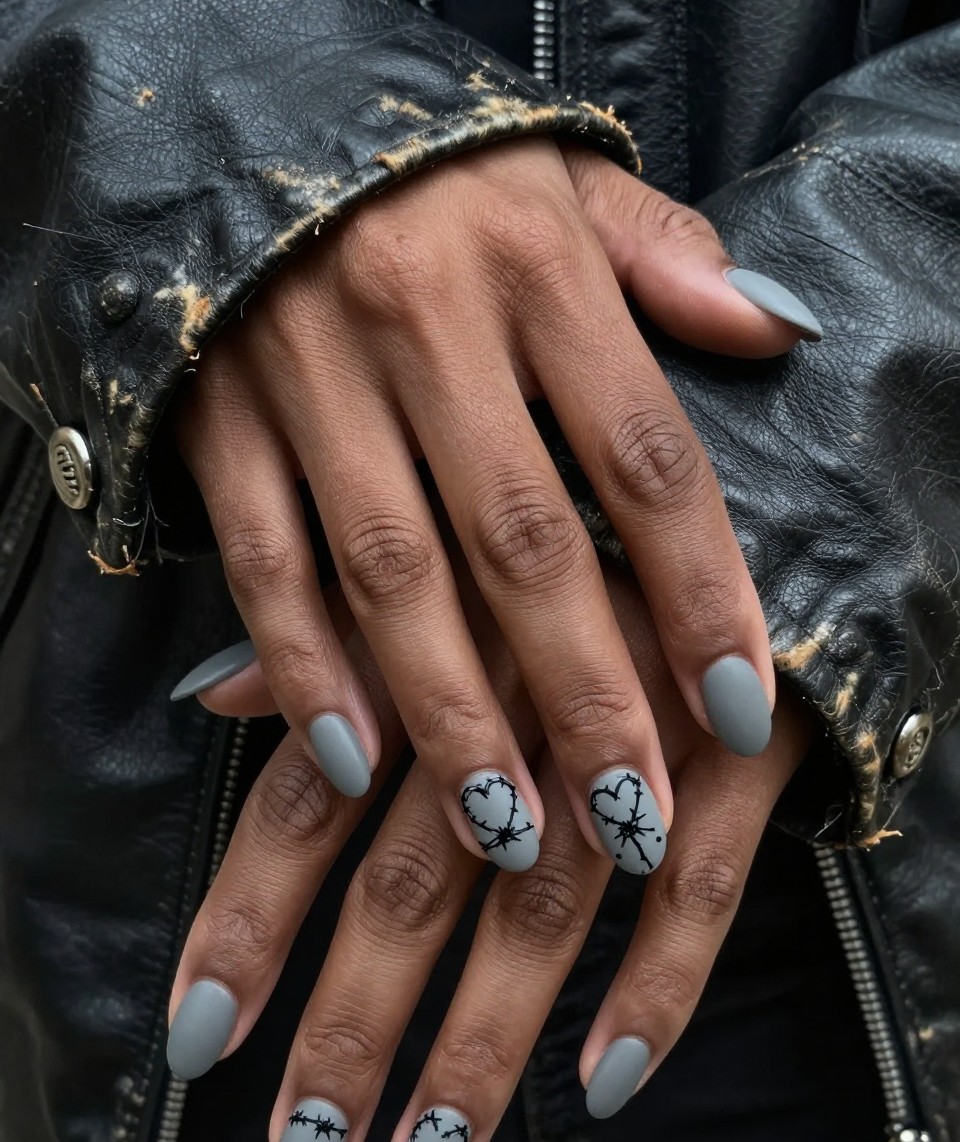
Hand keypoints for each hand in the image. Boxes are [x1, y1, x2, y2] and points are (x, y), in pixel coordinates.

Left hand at [166, 565, 811, 1141]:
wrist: (737, 513)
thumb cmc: (567, 545)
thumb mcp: (441, 567)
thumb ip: (328, 636)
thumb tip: (208, 694)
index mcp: (430, 650)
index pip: (311, 799)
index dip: (251, 919)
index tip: (199, 1037)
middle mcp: (516, 701)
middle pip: (414, 883)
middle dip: (352, 1025)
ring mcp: (636, 736)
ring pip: (544, 912)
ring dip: (483, 1045)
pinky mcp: (739, 760)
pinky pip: (700, 891)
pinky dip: (657, 987)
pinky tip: (605, 1085)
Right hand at [172, 134, 817, 871]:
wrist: (244, 123)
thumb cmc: (436, 178)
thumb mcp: (567, 186)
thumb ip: (669, 260)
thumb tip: (778, 329)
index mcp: (537, 266)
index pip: (646, 455)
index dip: (703, 590)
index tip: (740, 710)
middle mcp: (427, 324)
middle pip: (521, 542)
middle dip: (584, 693)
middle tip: (632, 815)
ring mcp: (312, 376)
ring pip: (392, 574)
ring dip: (452, 713)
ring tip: (510, 829)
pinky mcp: (222, 419)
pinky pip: (265, 561)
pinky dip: (307, 666)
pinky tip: (356, 759)